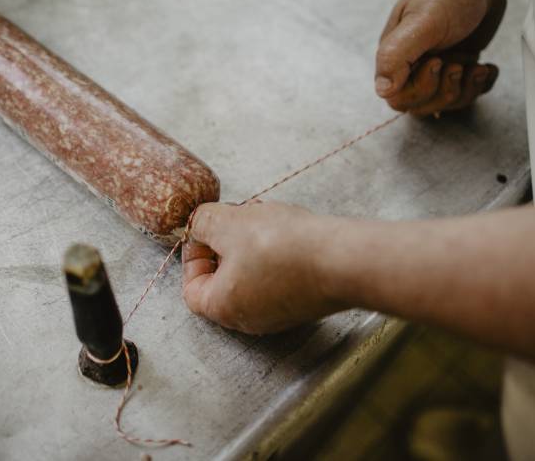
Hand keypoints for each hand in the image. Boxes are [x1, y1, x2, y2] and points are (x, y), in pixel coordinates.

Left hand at [181, 201, 342, 333]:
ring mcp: (281, 312)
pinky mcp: (306, 300)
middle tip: (236, 219)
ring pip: (253, 274)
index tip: (205, 232)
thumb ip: (204, 222)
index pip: (192, 289)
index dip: (193, 256)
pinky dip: (278, 251)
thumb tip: (199, 224)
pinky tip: (290, 229)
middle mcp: (251, 318)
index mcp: (224, 307)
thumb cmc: (282, 247)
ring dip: (253, 243)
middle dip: (226, 243)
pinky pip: (280, 275)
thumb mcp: (229, 224)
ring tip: (265, 216)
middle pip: (224, 281)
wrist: (342, 260)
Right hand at [376, 0, 505, 115]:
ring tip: (476, 66)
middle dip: (445, 91)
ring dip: (466, 90)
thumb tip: (381, 89)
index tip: (438, 62)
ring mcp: (438, 66)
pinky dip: (480, 86)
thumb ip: (395, 55)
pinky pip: (466, 93)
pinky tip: (485, 66)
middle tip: (458, 64)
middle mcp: (413, 64)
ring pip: (445, 102)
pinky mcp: (460, 64)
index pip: (398, 97)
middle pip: (422, 105)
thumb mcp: (421, 22)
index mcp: (395, 55)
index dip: (420, 90)